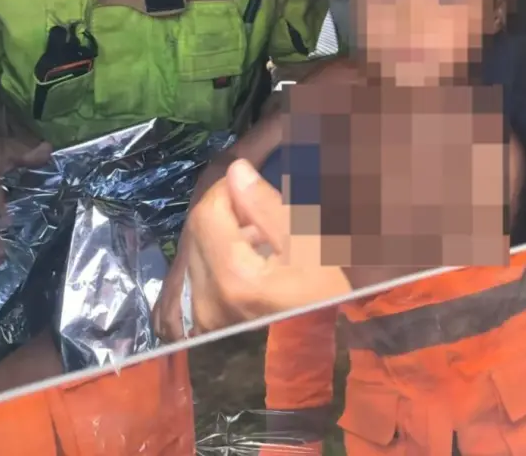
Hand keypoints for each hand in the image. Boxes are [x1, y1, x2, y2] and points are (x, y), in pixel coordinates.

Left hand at [152, 159, 349, 340]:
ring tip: (262, 235)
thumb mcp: (310, 246)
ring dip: (223, 232)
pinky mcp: (206, 324)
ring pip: (196, 249)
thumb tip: (236, 171)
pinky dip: (221, 257)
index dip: (229, 190)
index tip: (256, 187)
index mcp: (234, 277)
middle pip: (199, 229)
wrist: (328, 352)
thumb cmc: (329, 298)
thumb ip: (267, 206)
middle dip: (226, 211)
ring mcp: (204, 316)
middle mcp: (208, 298)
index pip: (208, 211)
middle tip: (262, 211)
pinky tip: (252, 258)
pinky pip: (200, 275)